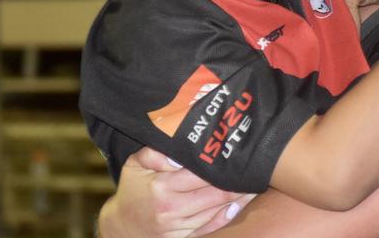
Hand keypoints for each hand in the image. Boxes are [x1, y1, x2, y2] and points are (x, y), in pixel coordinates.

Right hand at [98, 147, 252, 237]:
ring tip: (255, 182)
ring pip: (217, 210)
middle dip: (238, 181)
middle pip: (216, 193)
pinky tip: (240, 203)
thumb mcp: (136, 164)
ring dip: (239, 197)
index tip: (238, 153)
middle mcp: (171, 208)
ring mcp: (177, 226)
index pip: (202, 173)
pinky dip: (227, 215)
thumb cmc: (133, 188)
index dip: (223, 164)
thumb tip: (180, 151)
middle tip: (257, 167)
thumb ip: (156, 153)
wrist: (120, 226)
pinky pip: (210, 227)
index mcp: (162, 187)